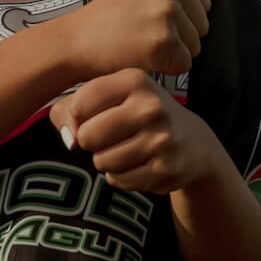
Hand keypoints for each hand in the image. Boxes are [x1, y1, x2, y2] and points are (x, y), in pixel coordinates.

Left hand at [49, 70, 226, 193]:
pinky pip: (119, 180)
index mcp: (135, 80)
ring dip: (106, 161)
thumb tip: (68, 136)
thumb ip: (72, 107)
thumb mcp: (111, 97)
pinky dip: (120, 177)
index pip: (79, 104)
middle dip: (90, 141)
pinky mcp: (166, 169)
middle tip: (108, 137)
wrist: (192, 142)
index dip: (77, 117)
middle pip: (87, 136)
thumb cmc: (137, 115)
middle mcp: (151, 106)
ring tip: (125, 150)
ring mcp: (161, 139)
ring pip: (102, 162)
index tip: (92, 115)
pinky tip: (137, 164)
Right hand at [60, 0, 210, 76]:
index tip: (148, 19)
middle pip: (203, 24)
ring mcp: (166, 11)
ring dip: (172, 52)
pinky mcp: (164, 41)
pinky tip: (141, 57)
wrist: (75, 42)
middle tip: (143, 34)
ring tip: (140, 44)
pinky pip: (185, 64)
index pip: (201, 3)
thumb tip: (208, 3)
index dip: (180, 19)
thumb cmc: (110, 20)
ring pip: (196, 45)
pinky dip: (166, 68)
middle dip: (180, 36)